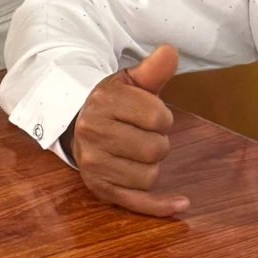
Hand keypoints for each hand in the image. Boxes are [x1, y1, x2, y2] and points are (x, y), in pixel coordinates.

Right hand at [67, 44, 187, 218]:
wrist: (76, 123)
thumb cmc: (112, 103)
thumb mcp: (130, 81)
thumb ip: (153, 68)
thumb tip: (170, 51)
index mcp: (103, 102)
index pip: (158, 118)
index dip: (163, 117)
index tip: (150, 115)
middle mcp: (92, 133)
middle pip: (156, 149)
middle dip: (158, 141)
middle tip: (142, 134)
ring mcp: (93, 164)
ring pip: (149, 176)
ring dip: (152, 165)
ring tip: (136, 152)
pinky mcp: (99, 188)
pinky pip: (136, 202)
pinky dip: (160, 206)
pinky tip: (181, 204)